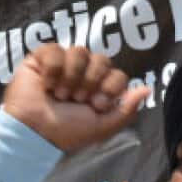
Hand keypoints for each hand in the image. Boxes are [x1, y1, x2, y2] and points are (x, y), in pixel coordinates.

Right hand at [2, 44, 146, 153]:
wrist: (34, 131)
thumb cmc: (65, 132)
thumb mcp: (101, 126)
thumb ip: (125, 110)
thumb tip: (147, 88)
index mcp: (97, 89)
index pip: (117, 73)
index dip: (109, 87)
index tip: (95, 105)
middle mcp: (82, 74)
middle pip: (101, 59)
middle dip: (90, 82)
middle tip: (76, 99)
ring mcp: (62, 64)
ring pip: (79, 51)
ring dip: (71, 77)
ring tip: (60, 94)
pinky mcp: (41, 58)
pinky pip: (55, 49)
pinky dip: (52, 69)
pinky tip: (46, 85)